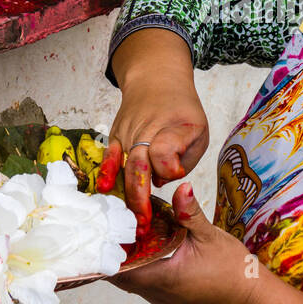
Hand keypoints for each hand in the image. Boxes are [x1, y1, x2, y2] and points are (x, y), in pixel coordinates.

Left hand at [107, 182, 259, 303]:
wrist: (250, 296)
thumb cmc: (232, 268)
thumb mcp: (210, 235)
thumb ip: (190, 212)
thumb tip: (182, 186)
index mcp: (164, 278)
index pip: (120, 270)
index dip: (107, 252)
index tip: (105, 231)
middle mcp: (157, 293)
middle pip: (120, 276)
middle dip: (113, 253)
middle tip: (112, 227)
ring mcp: (162, 299)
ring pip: (130, 281)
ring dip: (127, 261)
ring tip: (126, 234)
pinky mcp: (168, 299)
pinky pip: (144, 284)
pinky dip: (139, 267)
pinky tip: (146, 248)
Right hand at [109, 77, 209, 222]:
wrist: (156, 80)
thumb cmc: (182, 111)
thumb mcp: (199, 131)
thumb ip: (185, 160)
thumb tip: (159, 181)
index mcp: (174, 128)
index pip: (164, 150)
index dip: (169, 166)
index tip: (175, 175)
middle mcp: (147, 130)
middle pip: (140, 165)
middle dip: (141, 197)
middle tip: (144, 223)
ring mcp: (128, 133)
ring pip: (124, 167)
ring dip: (127, 195)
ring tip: (131, 221)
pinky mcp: (116, 136)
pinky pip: (108, 157)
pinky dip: (105, 174)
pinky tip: (104, 190)